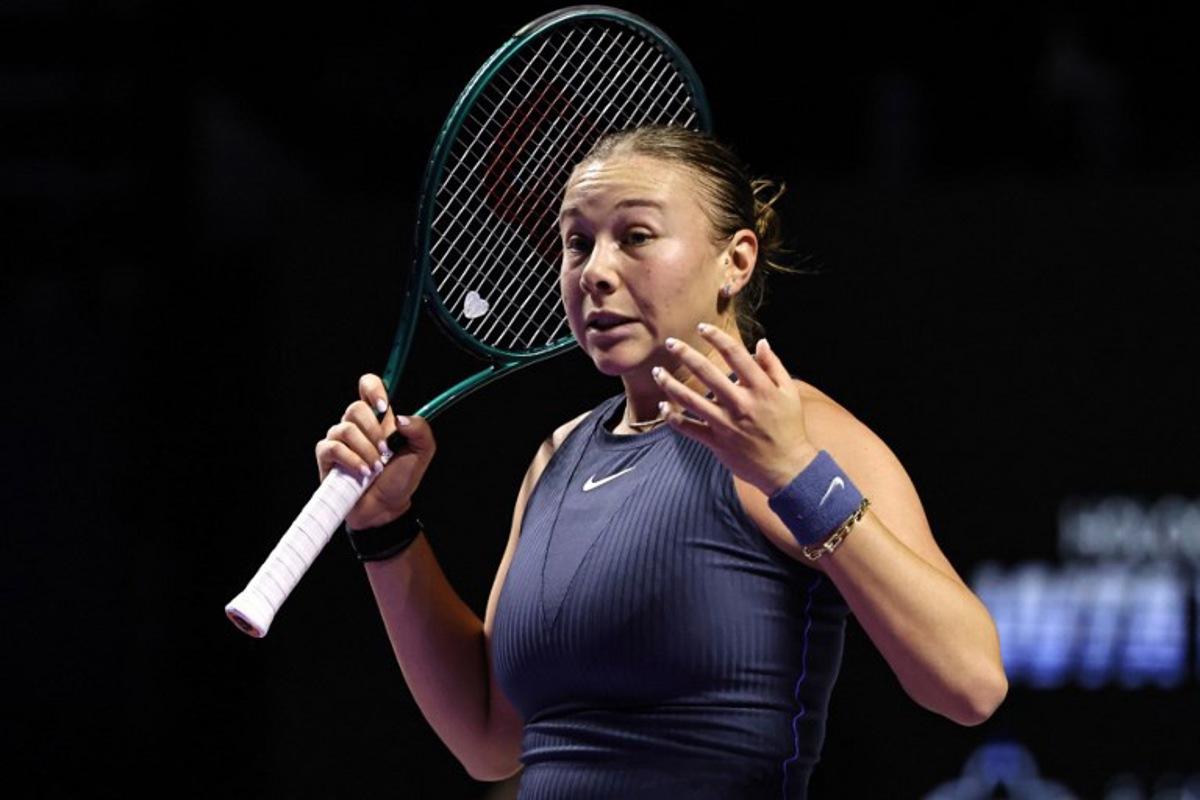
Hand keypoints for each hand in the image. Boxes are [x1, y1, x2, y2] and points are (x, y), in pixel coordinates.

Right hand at [314, 373, 436, 528]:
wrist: (387, 508)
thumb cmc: (401, 479)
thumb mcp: (422, 452)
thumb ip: (420, 429)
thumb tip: (400, 418)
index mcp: (379, 418)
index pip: (368, 386)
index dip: (373, 388)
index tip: (384, 407)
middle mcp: (357, 425)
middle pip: (355, 408)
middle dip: (374, 432)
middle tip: (385, 453)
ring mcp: (339, 440)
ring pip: (345, 429)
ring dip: (366, 451)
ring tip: (376, 469)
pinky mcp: (327, 457)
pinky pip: (333, 447)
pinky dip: (351, 460)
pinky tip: (363, 473)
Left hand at [652, 323, 818, 494]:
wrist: (787, 467)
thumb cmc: (789, 427)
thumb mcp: (789, 393)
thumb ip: (773, 366)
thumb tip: (761, 343)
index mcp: (760, 388)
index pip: (735, 354)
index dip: (716, 337)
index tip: (702, 327)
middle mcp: (740, 403)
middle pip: (707, 373)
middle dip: (685, 354)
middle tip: (670, 342)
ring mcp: (726, 424)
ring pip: (691, 400)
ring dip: (670, 384)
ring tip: (657, 372)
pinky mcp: (717, 442)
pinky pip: (689, 428)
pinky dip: (673, 418)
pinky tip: (663, 406)